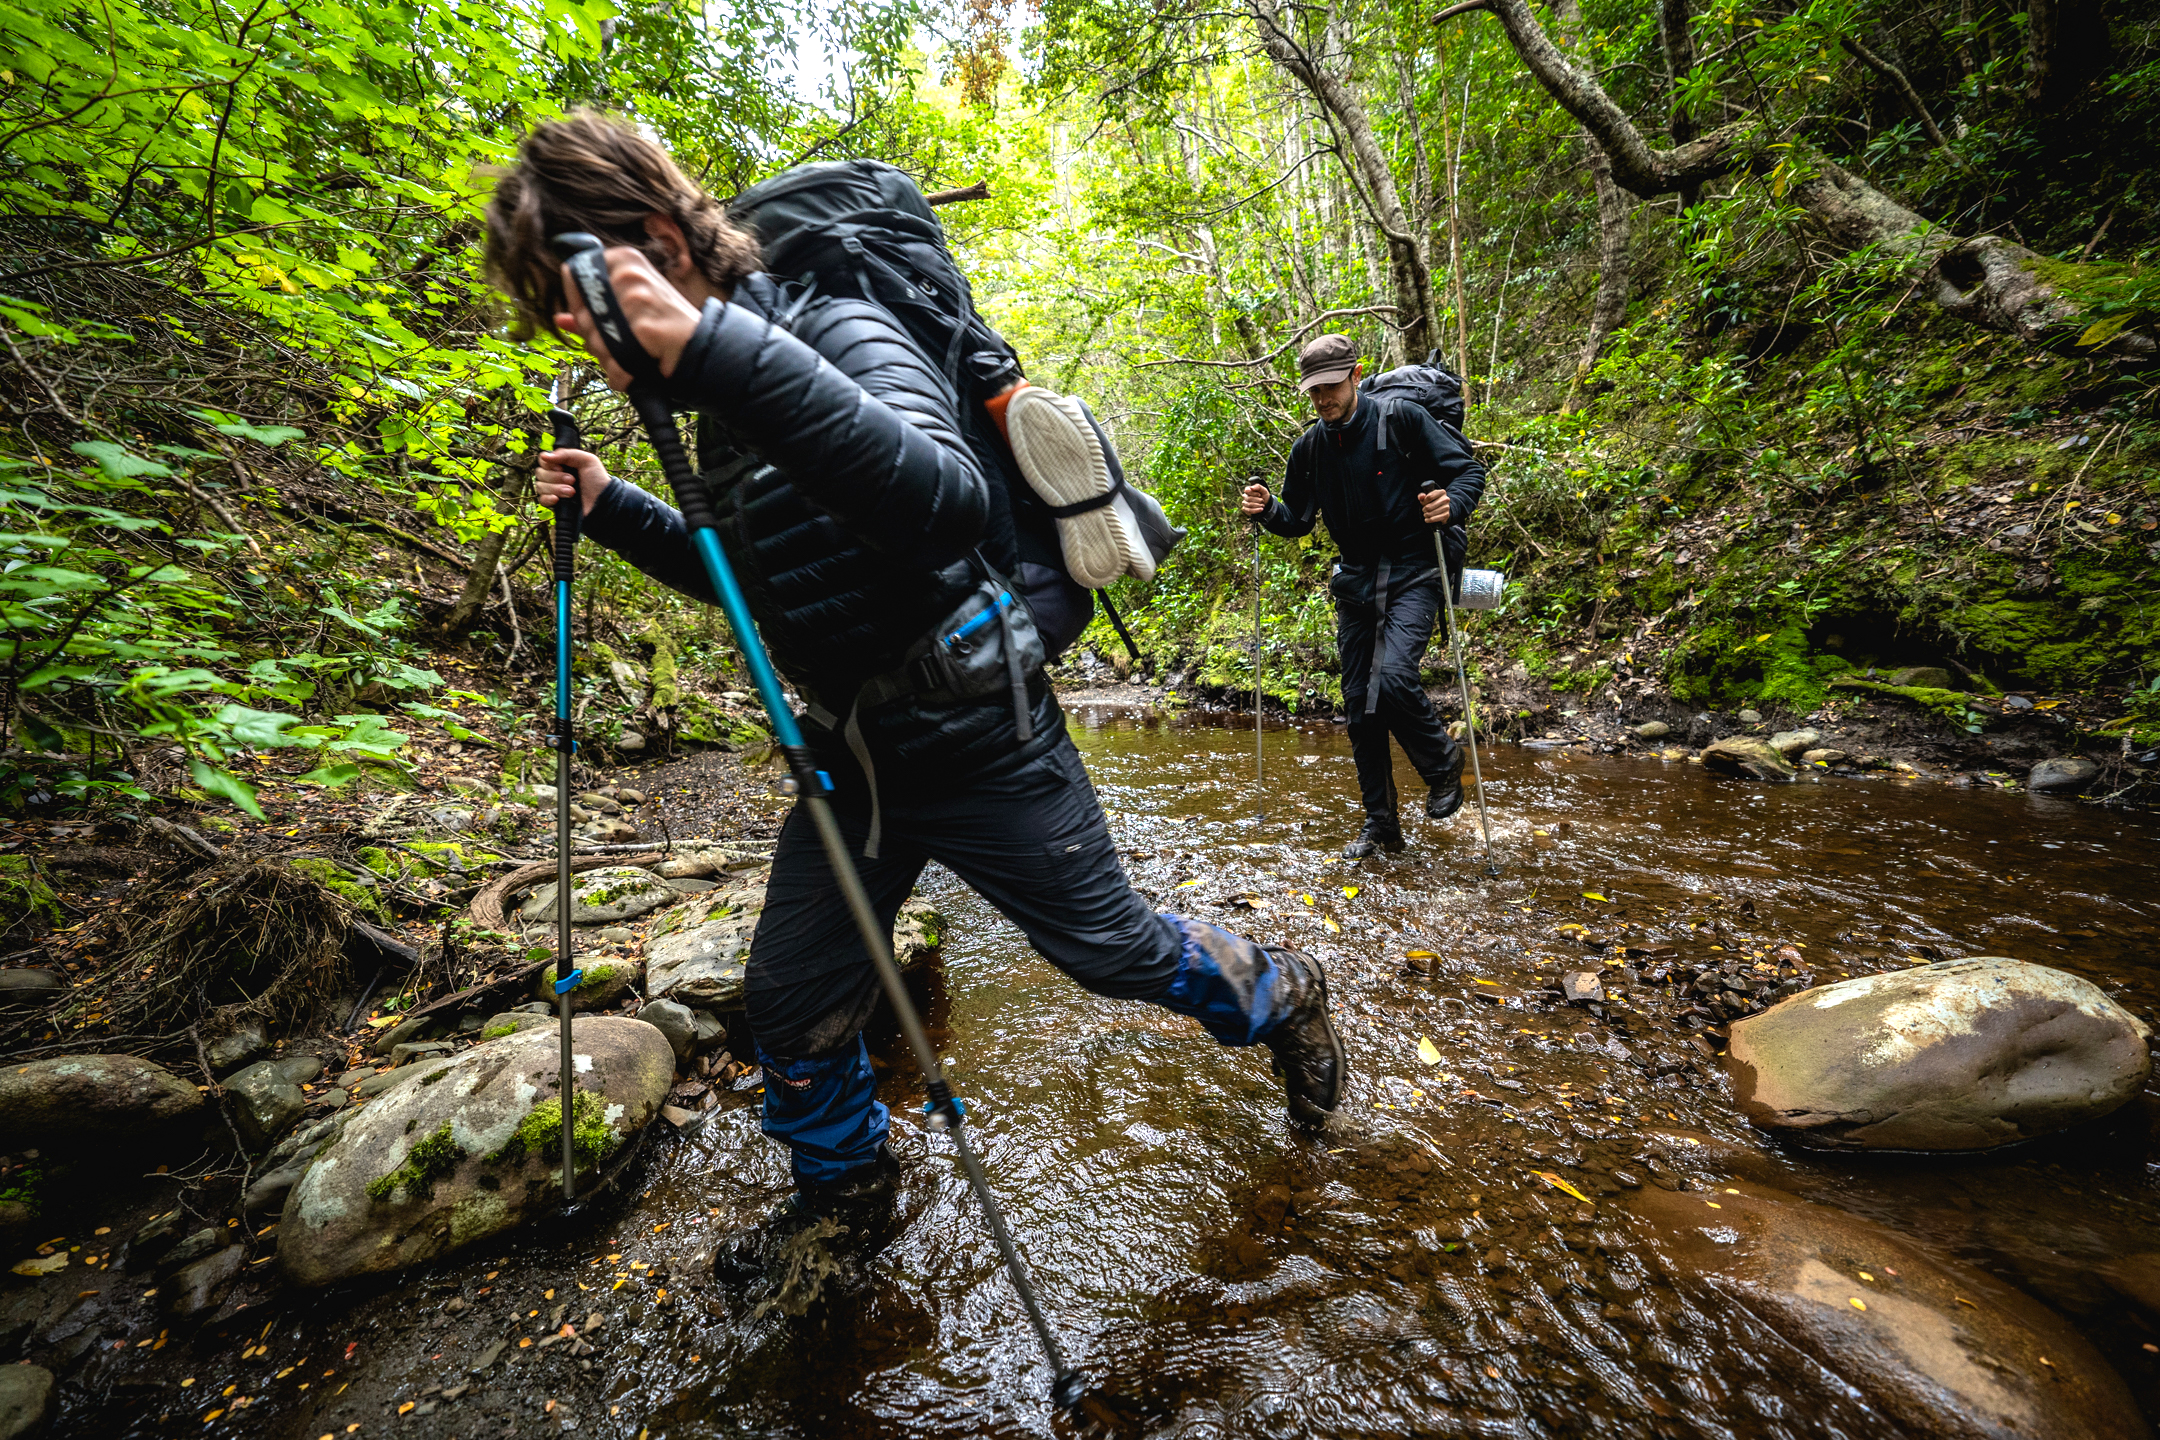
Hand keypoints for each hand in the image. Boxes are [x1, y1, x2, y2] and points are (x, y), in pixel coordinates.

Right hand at [537, 448, 611, 518]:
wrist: (603, 502)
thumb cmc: (598, 480)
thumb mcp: (587, 460)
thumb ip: (567, 454)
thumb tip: (545, 456)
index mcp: (562, 464)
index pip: (543, 460)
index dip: (549, 464)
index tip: (561, 467)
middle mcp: (556, 476)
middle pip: (540, 473)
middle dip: (556, 477)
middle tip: (573, 481)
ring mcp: (555, 490)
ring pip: (540, 486)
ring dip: (556, 488)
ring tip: (572, 492)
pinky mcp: (555, 504)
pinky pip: (542, 499)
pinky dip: (548, 498)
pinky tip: (558, 499)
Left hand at [554, 247, 701, 390]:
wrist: (701, 346)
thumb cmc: (665, 325)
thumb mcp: (630, 308)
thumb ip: (593, 311)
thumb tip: (560, 318)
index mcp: (624, 259)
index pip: (575, 276)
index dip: (579, 305)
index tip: (598, 319)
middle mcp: (629, 273)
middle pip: (582, 313)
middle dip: (595, 339)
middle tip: (621, 344)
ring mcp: (637, 298)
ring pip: (596, 339)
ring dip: (609, 359)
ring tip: (630, 358)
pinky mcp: (644, 328)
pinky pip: (614, 360)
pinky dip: (622, 373)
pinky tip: (636, 369)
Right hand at [1240, 482, 1270, 515]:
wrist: (1266, 503)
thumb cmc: (1263, 495)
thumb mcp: (1263, 490)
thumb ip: (1258, 487)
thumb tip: (1251, 488)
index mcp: (1248, 490)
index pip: (1248, 491)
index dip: (1254, 494)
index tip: (1260, 495)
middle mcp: (1244, 496)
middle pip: (1249, 499)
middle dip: (1257, 500)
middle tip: (1262, 500)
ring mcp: (1244, 503)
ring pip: (1249, 505)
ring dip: (1257, 505)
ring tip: (1263, 505)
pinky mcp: (1245, 509)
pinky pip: (1249, 510)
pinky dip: (1256, 510)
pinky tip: (1261, 509)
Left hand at [1420, 487, 1451, 525]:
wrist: (1444, 509)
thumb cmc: (1433, 501)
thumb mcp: (1427, 497)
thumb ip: (1422, 496)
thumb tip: (1421, 497)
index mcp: (1442, 492)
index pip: (1429, 497)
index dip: (1423, 502)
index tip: (1423, 503)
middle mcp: (1446, 499)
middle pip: (1428, 507)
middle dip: (1424, 509)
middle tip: (1424, 510)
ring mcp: (1447, 507)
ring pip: (1430, 513)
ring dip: (1426, 515)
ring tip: (1426, 514)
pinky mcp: (1446, 515)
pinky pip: (1433, 519)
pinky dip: (1428, 520)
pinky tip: (1427, 519)